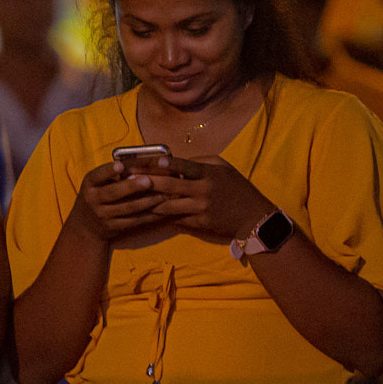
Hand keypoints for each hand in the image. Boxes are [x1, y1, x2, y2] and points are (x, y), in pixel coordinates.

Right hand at [68, 160, 169, 242]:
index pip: (98, 175)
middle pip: (114, 193)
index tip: (121, 165)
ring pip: (128, 208)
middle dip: (132, 187)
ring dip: (147, 201)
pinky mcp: (114, 227)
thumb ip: (112, 174)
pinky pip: (134, 221)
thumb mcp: (96, 183)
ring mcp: (103, 215)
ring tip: (163, 195)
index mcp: (89, 184)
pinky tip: (161, 209)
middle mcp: (93, 200)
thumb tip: (141, 163)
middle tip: (148, 181)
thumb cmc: (97, 195)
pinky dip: (149, 215)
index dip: (109, 170)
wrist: (85, 226)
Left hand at [144, 156, 272, 240]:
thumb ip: (201, 162)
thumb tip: (177, 161)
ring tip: (132, 197)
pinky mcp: (198, 223)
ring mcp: (200, 209)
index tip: (155, 160)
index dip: (171, 163)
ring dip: (150, 201)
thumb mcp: (223, 168)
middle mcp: (203, 191)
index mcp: (209, 174)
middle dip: (149, 182)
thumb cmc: (236, 187)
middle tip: (130, 179)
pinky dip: (162, 214)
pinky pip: (176, 218)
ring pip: (169, 205)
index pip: (187, 166)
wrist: (252, 218)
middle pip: (171, 186)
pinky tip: (147, 211)